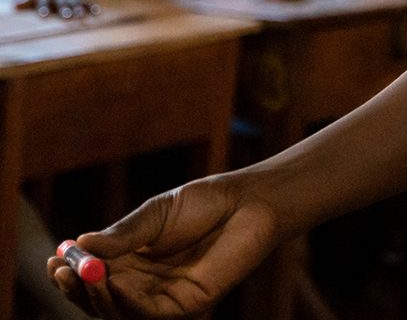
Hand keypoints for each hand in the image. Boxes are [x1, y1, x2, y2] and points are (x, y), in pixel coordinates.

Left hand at [15, 0, 97, 18]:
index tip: (44, 16)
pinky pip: (87, 0)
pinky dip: (92, 6)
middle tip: (68, 17)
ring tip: (83, 17)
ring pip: (75, 1)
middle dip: (65, 9)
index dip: (44, 7)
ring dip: (80, 9)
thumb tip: (14, 5)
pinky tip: (97, 13)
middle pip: (62, 0)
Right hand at [48, 175, 278, 318]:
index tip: (53, 260)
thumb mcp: (156, 214)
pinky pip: (150, 314)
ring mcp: (165, 297)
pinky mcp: (188, 305)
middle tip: (63, 272)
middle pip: (101, 300)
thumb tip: (79, 243)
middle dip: (77, 289)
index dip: (71, 273)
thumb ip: (123, 234)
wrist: (248, 202)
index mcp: (134, 261)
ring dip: (98, 297)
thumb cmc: (205, 203)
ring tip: (85, 274)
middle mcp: (146, 284)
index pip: (94, 278)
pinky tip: (116, 285)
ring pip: (120, 311)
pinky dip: (129, 304)